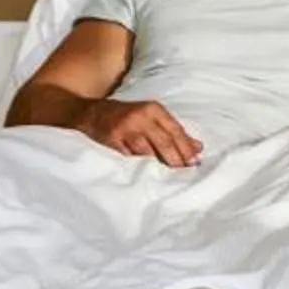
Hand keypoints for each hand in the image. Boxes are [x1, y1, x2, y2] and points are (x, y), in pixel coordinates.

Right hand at [77, 98, 200, 166]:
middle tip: (184, 174)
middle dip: (176, 159)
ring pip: (146, 152)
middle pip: (164, 141)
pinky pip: (128, 158)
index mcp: (153, 109)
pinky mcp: (111, 140)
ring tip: (169, 178)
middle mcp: (140, 117)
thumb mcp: (151, 117)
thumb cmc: (126, 116)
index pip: (175, 130)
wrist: (90, 112)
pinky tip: (146, 176)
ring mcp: (125, 128)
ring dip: (158, 166)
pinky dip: (138, 168)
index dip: (186, 148)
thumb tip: (198, 148)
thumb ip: (173, 131)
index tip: (195, 163)